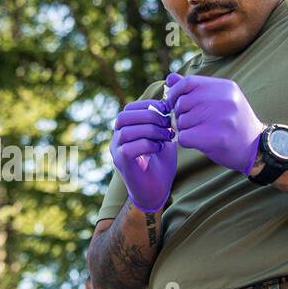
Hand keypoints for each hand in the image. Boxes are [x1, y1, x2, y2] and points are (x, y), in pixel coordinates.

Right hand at [111, 97, 177, 211]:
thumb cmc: (161, 162)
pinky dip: (147, 144)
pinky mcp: (122, 163)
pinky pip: (129, 148)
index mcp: (126, 129)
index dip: (149, 105)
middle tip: (168, 124)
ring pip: (127, 131)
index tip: (167, 110)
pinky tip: (159, 148)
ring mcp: (117, 150)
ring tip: (167, 137)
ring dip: (151, 131)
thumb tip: (170, 98)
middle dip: (149, 116)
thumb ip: (164, 120)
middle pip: (125, 116)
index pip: (130, 108)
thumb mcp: (164, 136)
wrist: (156, 190)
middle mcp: (117, 138)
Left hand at [165, 72, 264, 173]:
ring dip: (185, 129)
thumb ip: (195, 88)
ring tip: (200, 132)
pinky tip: (199, 141)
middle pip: (182, 103)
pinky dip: (186, 141)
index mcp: (224, 87)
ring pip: (182, 121)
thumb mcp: (220, 99)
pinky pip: (185, 137)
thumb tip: (169, 78)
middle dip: (180, 114)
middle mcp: (224, 99)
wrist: (255, 147)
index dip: (175, 92)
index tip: (173, 103)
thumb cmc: (232, 122)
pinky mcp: (217, 137)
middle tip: (191, 122)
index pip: (188, 82)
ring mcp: (222, 118)